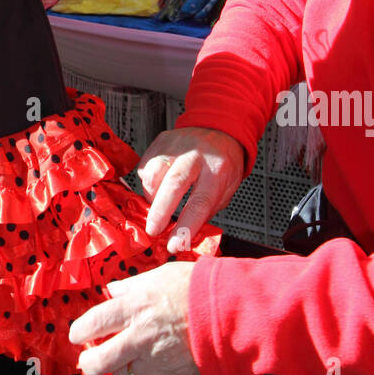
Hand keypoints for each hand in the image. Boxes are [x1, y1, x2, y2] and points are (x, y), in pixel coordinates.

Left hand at [69, 261, 197, 374]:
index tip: (78, 334)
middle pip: (98, 361)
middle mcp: (139, 337)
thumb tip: (113, 291)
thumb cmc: (194, 287)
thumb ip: (131, 286)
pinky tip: (144, 373)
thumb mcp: (158, 275)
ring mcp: (155, 360)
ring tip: (125, 360)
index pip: (92, 324)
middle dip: (89, 361)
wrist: (228, 310)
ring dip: (119, 370)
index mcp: (133, 308)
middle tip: (90, 357)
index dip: (79, 331)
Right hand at [138, 126, 244, 249]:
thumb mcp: (227, 189)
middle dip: (160, 211)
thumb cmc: (223, 163)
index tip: (175, 245)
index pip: (200, 202)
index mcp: (217, 170)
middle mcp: (196, 154)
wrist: (219, 129)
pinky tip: (156, 188)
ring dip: (152, 197)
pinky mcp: (162, 140)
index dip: (186, 226)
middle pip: (174, 183)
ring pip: (155, 172)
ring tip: (158, 207)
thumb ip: (207, 211)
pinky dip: (147, 183)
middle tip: (153, 231)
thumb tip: (186, 236)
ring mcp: (177, 144)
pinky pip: (146, 165)